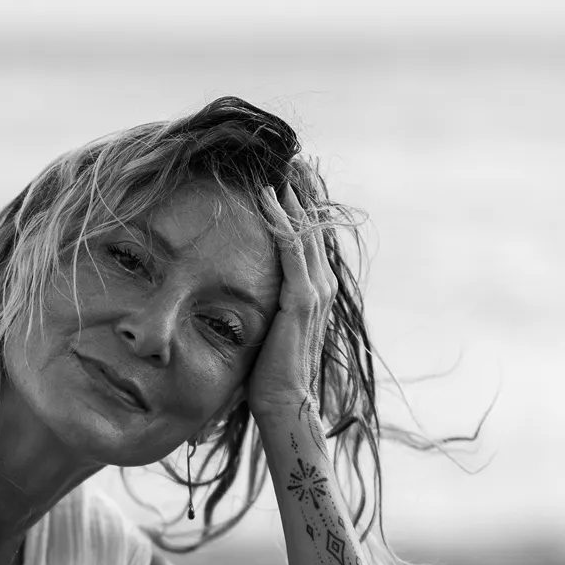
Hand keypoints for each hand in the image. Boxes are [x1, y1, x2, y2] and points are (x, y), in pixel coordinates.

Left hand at [247, 185, 337, 424]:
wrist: (284, 404)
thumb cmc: (270, 376)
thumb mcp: (269, 331)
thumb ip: (267, 309)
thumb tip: (243, 298)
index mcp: (314, 293)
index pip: (310, 241)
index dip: (303, 210)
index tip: (291, 180)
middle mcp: (321, 287)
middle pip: (315, 228)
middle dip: (306, 193)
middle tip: (297, 159)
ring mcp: (314, 292)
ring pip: (305, 231)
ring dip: (295, 197)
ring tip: (286, 166)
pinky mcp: (302, 300)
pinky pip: (291, 249)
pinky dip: (282, 220)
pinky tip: (270, 196)